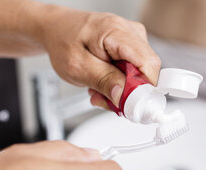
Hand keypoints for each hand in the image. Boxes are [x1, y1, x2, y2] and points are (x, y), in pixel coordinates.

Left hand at [37, 5, 160, 109]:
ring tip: (99, 89)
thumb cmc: (63, 41)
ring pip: (141, 76)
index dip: (143, 88)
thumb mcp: (77, 66)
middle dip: (129, 93)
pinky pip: (135, 73)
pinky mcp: (132, 49)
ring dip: (121, 90)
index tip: (129, 104)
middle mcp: (130, 32)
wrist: (57, 29)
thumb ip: (104, 80)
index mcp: (117, 32)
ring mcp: (133, 40)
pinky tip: (105, 82)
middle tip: (106, 99)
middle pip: (147, 72)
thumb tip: (125, 96)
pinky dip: (120, 84)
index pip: (148, 64)